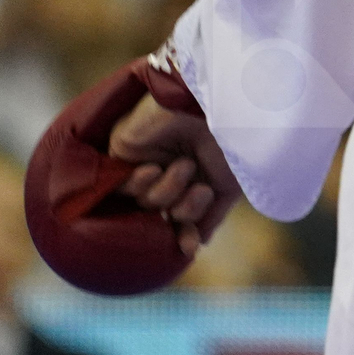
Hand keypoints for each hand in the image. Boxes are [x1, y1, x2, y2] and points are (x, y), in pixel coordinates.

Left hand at [107, 94, 241, 256]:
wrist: (218, 107)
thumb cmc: (233, 139)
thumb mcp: (230, 184)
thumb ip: (212, 214)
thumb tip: (199, 242)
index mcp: (198, 176)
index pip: (183, 215)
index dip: (184, 234)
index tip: (189, 248)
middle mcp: (172, 169)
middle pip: (164, 211)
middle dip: (182, 209)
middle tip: (200, 191)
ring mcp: (148, 159)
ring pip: (145, 201)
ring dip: (167, 189)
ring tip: (184, 165)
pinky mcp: (124, 148)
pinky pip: (120, 184)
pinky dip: (137, 182)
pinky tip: (153, 169)